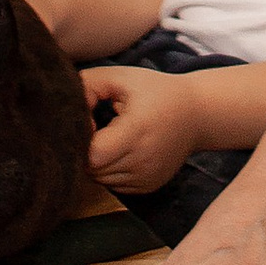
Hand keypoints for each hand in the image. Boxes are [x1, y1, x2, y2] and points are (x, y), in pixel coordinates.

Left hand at [83, 60, 197, 196]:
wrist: (198, 113)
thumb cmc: (156, 91)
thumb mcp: (121, 77)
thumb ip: (87, 85)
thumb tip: (67, 110)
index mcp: (136, 132)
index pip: (92, 154)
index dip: (82, 140)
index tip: (91, 121)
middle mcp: (142, 161)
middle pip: (93, 170)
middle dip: (85, 151)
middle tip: (97, 128)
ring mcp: (146, 177)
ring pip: (101, 180)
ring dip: (97, 162)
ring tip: (110, 137)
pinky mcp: (148, 186)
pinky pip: (115, 185)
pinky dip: (110, 170)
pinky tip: (120, 150)